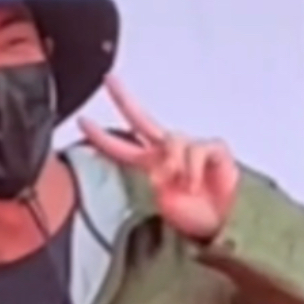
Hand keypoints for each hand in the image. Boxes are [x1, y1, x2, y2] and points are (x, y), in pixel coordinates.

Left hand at [78, 75, 239, 239]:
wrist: (223, 224)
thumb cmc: (193, 215)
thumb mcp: (164, 200)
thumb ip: (155, 179)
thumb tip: (156, 167)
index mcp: (149, 163)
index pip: (120, 146)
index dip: (100, 136)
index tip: (81, 121)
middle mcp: (166, 150)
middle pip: (140, 118)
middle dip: (122, 98)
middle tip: (108, 79)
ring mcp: (190, 147)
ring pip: (173, 140)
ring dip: (175, 164)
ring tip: (185, 187)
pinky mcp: (214, 148)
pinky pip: (197, 150)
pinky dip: (194, 170)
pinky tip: (197, 184)